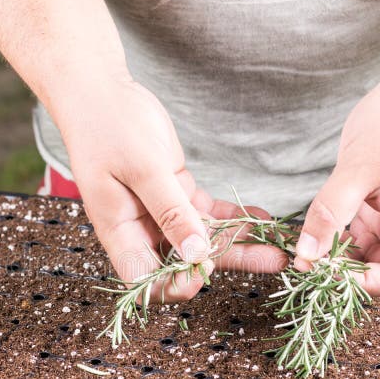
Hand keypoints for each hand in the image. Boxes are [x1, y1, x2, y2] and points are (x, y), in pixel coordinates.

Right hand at [59, 76, 286, 300]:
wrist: (100, 94)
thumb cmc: (110, 127)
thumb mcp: (143, 169)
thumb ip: (170, 212)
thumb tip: (195, 255)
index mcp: (120, 231)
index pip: (144, 279)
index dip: (174, 284)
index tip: (205, 271)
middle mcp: (140, 229)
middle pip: (184, 263)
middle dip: (228, 264)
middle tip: (273, 259)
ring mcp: (160, 213)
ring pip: (203, 239)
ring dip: (239, 242)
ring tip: (279, 246)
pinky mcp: (176, 194)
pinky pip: (208, 214)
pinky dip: (233, 216)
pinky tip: (262, 219)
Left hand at [294, 71, 379, 295]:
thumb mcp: (356, 169)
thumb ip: (329, 214)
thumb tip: (306, 255)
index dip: (358, 282)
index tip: (320, 270)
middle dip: (343, 270)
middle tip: (303, 260)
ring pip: (369, 256)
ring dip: (339, 255)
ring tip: (306, 247)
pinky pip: (364, 236)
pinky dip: (341, 237)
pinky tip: (317, 231)